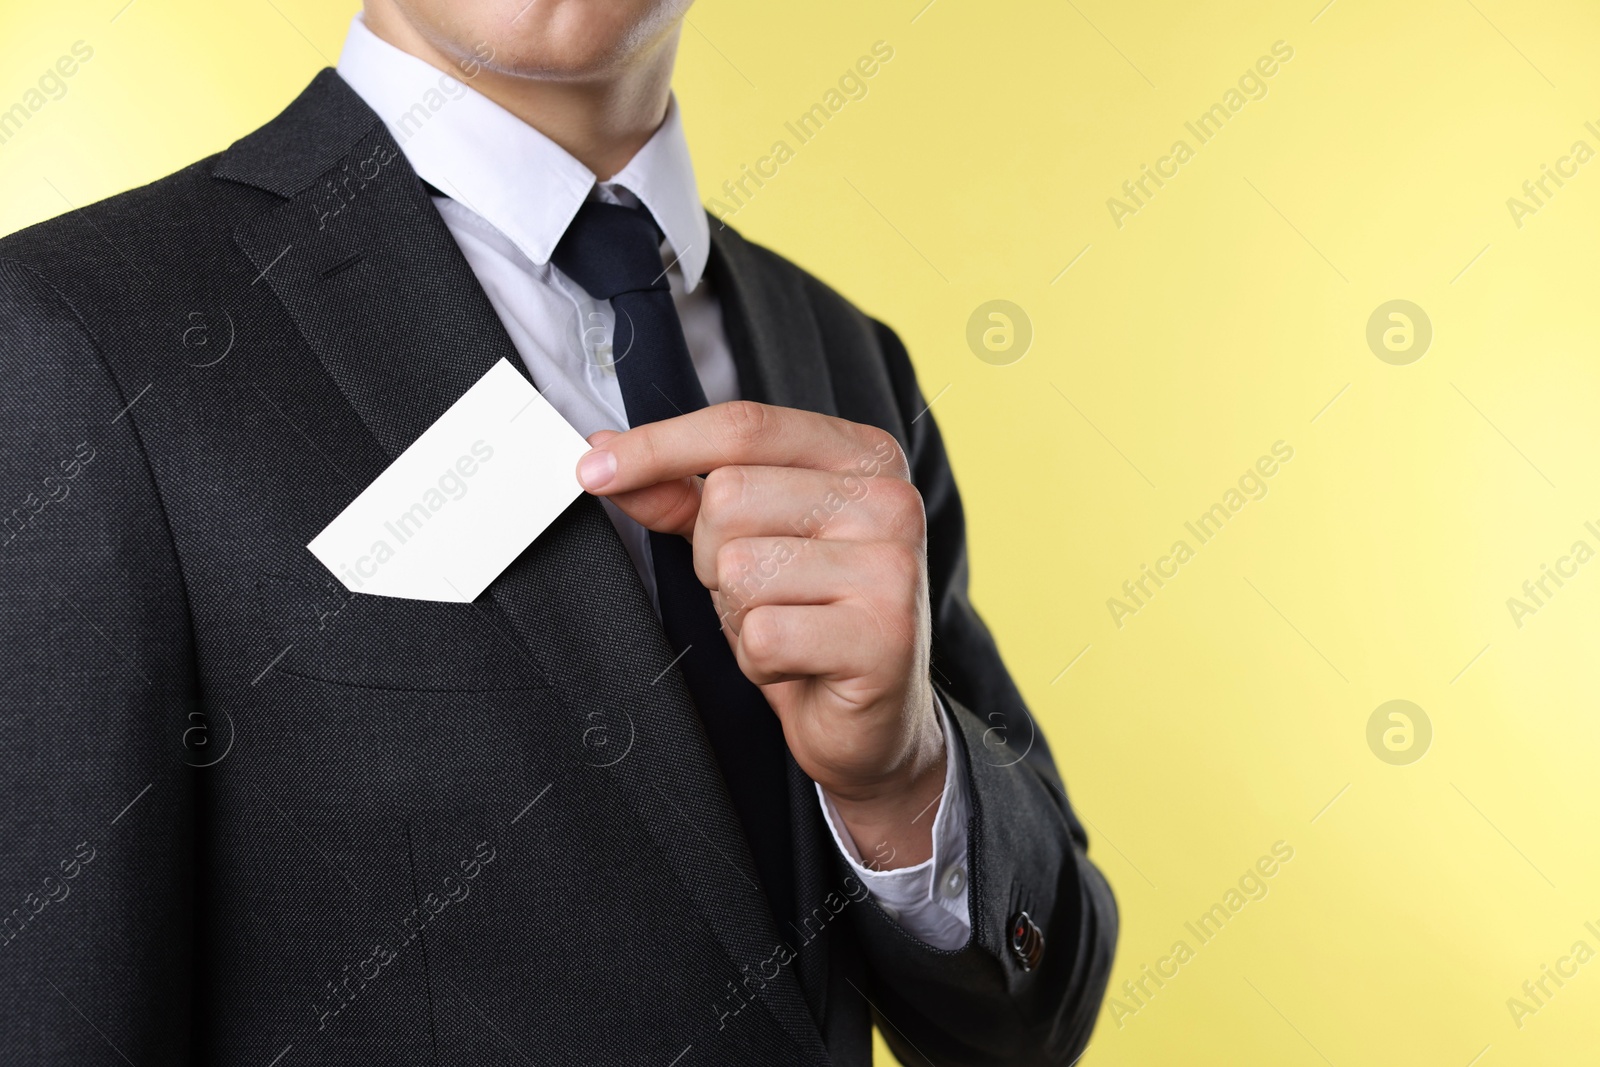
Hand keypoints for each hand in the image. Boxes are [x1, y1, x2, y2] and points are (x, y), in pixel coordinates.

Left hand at [576, 401, 945, 867]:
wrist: (874, 719)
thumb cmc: (810, 618)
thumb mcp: (745, 540)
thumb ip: (682, 493)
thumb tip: (604, 458)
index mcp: (864, 456)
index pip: (744, 427)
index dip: (658, 446)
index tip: (592, 469)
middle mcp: (891, 499)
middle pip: (730, 497)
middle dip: (714, 558)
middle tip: (763, 593)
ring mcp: (894, 566)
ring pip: (740, 568)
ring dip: (738, 614)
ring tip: (786, 628)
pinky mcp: (883, 635)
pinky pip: (761, 635)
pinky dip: (758, 663)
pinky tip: (798, 666)